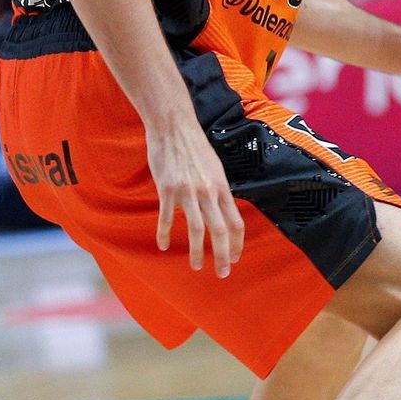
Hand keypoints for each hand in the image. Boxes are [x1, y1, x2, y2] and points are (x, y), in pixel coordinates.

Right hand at [145, 116, 243, 276]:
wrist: (174, 126)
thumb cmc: (194, 147)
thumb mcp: (215, 169)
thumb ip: (219, 191)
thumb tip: (224, 211)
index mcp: (222, 188)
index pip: (236, 222)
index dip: (237, 244)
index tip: (235, 258)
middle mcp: (208, 192)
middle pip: (220, 231)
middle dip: (223, 256)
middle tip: (222, 273)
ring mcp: (188, 191)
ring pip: (196, 229)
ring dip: (197, 252)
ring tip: (196, 266)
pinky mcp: (167, 189)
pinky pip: (166, 218)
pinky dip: (164, 234)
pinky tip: (163, 245)